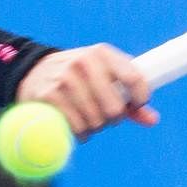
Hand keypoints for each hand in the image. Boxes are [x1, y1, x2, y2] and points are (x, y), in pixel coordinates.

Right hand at [16, 44, 159, 138]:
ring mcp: (65, 78)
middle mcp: (84, 62)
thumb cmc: (80, 77)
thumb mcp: (104, 76)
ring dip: (94, 127)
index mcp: (102, 53)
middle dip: (113, 118)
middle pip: (115, 108)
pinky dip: (80, 133)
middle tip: (105, 114)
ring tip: (86, 117)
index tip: (136, 104)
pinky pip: (77, 128)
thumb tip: (153, 120)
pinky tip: (74, 123)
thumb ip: (130, 99)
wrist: (33, 72)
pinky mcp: (49, 95)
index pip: (134, 78)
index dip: (141, 98)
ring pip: (96, 121)